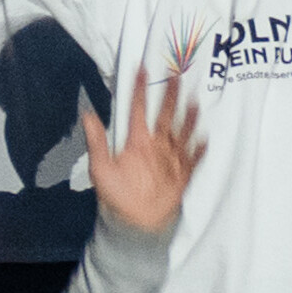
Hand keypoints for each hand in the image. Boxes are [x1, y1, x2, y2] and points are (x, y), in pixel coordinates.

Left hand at [82, 62, 213, 239]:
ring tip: (194, 101)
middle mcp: (156, 145)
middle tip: (175, 74)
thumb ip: (96, 141)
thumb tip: (86, 114)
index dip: (139, 90)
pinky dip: (199, 150)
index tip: (141, 69)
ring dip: (189, 118)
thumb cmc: (115, 195)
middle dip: (170, 96)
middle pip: (165, 115)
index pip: (138, 110)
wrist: (134, 222)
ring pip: (183, 132)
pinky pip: (194, 159)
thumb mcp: (100, 168)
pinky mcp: (184, 173)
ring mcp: (172, 158)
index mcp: (137, 141)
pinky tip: (205, 138)